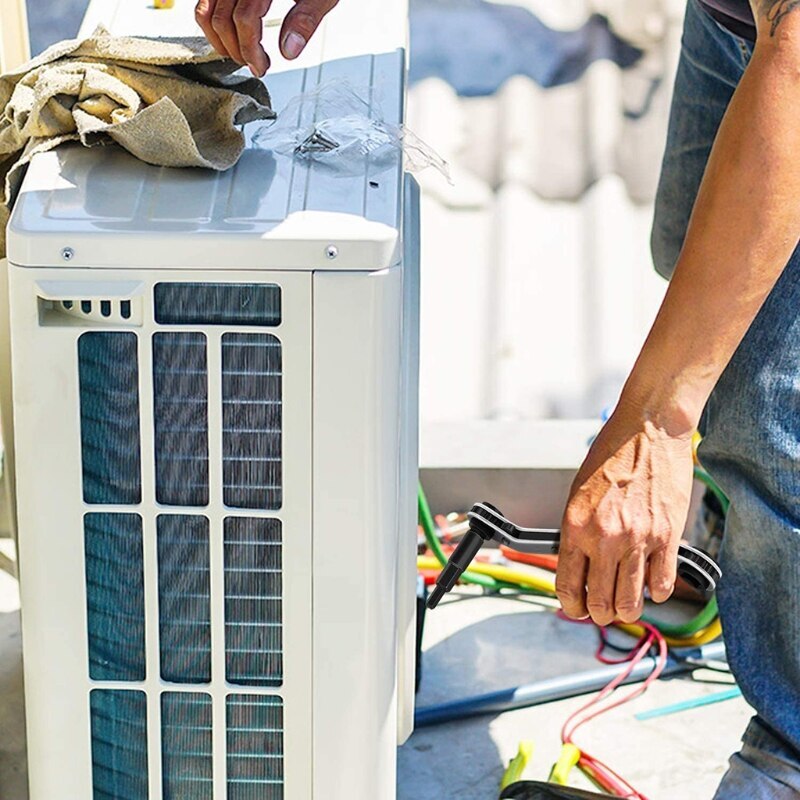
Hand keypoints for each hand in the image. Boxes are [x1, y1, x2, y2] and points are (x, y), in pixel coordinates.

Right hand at [195, 0, 338, 76]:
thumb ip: (306, 18)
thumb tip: (289, 50)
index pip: (245, 19)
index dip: (250, 50)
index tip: (261, 67)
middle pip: (221, 19)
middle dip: (235, 49)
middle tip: (253, 64)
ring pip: (206, 10)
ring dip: (219, 38)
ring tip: (240, 53)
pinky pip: (207, 0)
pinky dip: (213, 19)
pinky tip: (230, 33)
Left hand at [555, 399, 693, 625]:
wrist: (648, 431)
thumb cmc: (610, 457)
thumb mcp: (577, 495)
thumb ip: (577, 534)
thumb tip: (579, 569)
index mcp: (575, 527)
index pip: (568, 587)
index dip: (571, 606)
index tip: (575, 608)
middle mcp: (605, 537)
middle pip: (600, 604)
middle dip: (599, 614)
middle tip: (602, 609)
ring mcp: (638, 539)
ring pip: (631, 602)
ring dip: (627, 610)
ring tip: (626, 603)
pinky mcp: (667, 536)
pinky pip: (663, 583)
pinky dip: (657, 591)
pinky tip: (651, 583)